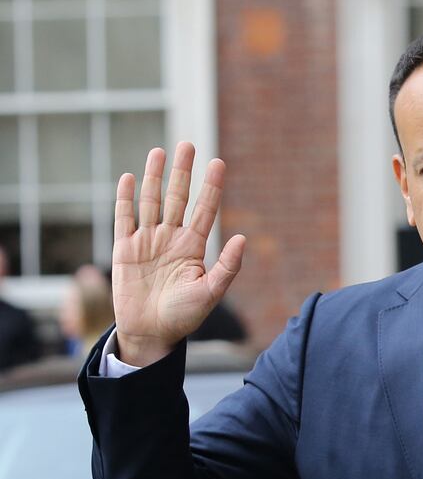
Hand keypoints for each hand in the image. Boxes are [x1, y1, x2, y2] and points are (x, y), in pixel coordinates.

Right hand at [111, 143, 244, 365]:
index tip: (218, 162)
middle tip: (187, 145)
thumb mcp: (210, 293)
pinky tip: (130, 178)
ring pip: (151, 202)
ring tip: (160, 151)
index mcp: (193, 247)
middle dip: (182, 172)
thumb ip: (226, 267)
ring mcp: (147, 242)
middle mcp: (171, 239)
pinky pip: (124, 219)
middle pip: (177, 198)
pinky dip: (126, 199)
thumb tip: (242, 238)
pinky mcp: (125, 250)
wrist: (151, 333)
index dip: (211, 186)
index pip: (204, 209)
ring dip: (155, 177)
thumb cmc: (184, 317)